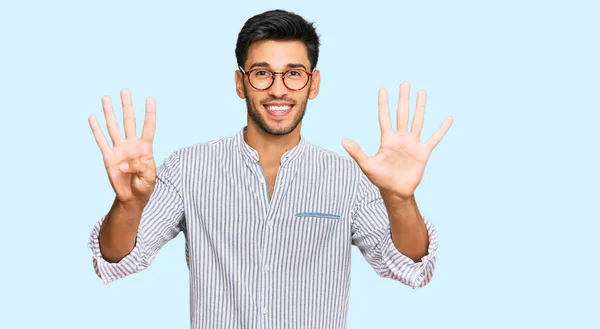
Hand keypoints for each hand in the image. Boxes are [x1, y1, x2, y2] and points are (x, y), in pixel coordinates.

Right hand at [88, 89, 156, 205]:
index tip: (150, 99)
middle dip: (127, 106)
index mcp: (145, 148)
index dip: (149, 114)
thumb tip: (124, 164)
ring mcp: (119, 149)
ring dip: (110, 113)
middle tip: (124, 91)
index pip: (148, 127)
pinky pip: (101, 141)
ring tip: (106, 98)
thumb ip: (141, 168)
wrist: (132, 197)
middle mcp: (132, 145)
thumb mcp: (149, 178)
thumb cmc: (145, 186)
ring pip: (114, 127)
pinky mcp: (108, 157)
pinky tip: (92, 118)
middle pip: (129, 121)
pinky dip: (96, 130)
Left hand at [342, 81, 452, 200]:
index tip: (383, 90)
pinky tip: (448, 118)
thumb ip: (357, 152)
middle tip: (405, 83)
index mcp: (387, 140)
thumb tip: (343, 140)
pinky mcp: (423, 152)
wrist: (396, 192)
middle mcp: (400, 138)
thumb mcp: (367, 165)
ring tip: (421, 92)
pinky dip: (441, 129)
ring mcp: (412, 144)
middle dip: (403, 99)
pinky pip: (434, 138)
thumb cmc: (380, 179)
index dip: (383, 104)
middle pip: (402, 114)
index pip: (384, 117)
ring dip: (420, 107)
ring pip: (417, 121)